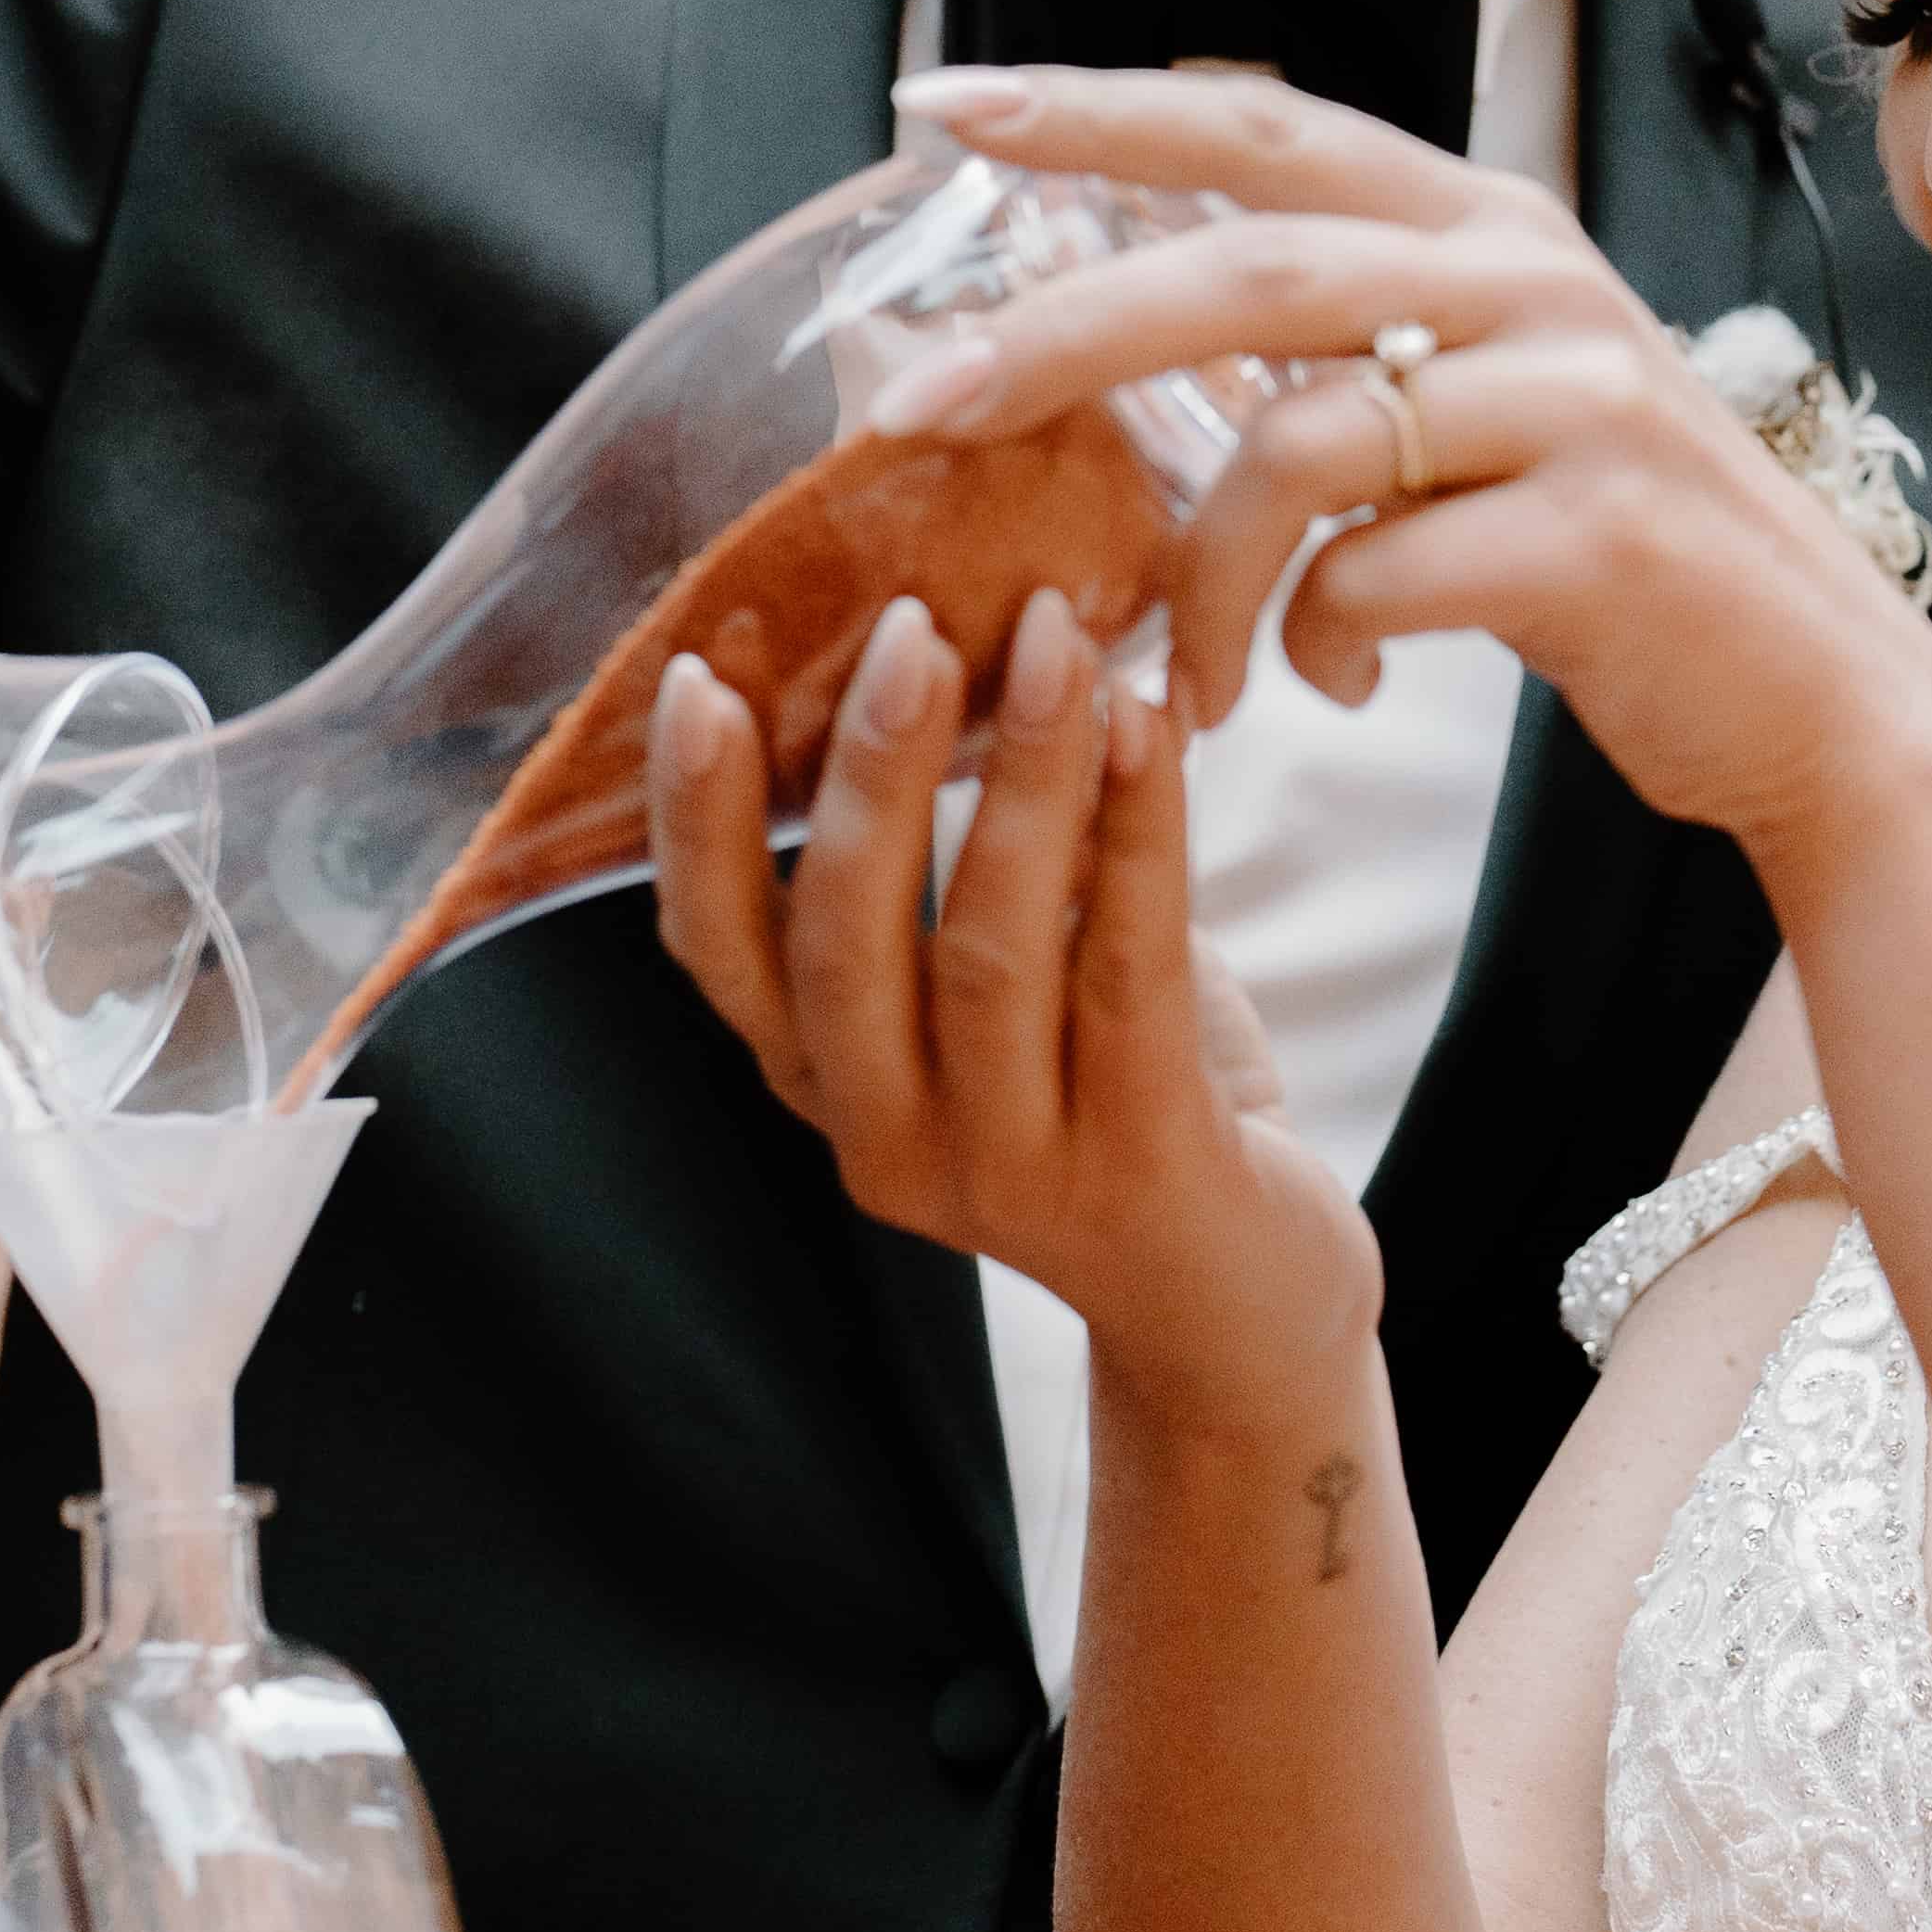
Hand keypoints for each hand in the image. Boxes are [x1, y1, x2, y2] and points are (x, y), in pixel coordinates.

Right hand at [648, 583, 1376, 1415]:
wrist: (1238, 1303)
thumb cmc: (1111, 1097)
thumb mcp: (1001, 990)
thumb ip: (955, 866)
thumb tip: (947, 640)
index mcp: (830, 1082)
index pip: (719, 955)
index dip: (694, 822)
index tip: (693, 680)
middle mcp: (891, 1137)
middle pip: (844, 943)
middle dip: (869, 772)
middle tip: (910, 628)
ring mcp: (1012, 1168)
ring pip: (987, 952)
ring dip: (1022, 778)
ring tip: (1055, 643)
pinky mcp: (1141, 1166)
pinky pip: (1131, 974)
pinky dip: (1140, 834)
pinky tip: (1152, 728)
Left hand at [867, 65, 1931, 862]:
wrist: (1821, 702)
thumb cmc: (1611, 559)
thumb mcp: (1484, 404)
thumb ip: (1346, 347)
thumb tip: (1135, 334)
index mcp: (1483, 226)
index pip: (1258, 125)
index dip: (1094, 110)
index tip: (938, 107)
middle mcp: (1528, 280)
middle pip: (1240, 269)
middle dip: (1057, 335)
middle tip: (917, 406)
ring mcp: (1573, 398)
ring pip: (1291, 442)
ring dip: (1197, 575)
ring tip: (1181, 678)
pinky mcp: (1594, 534)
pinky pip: (1371, 578)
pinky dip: (1311, 643)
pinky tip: (1321, 690)